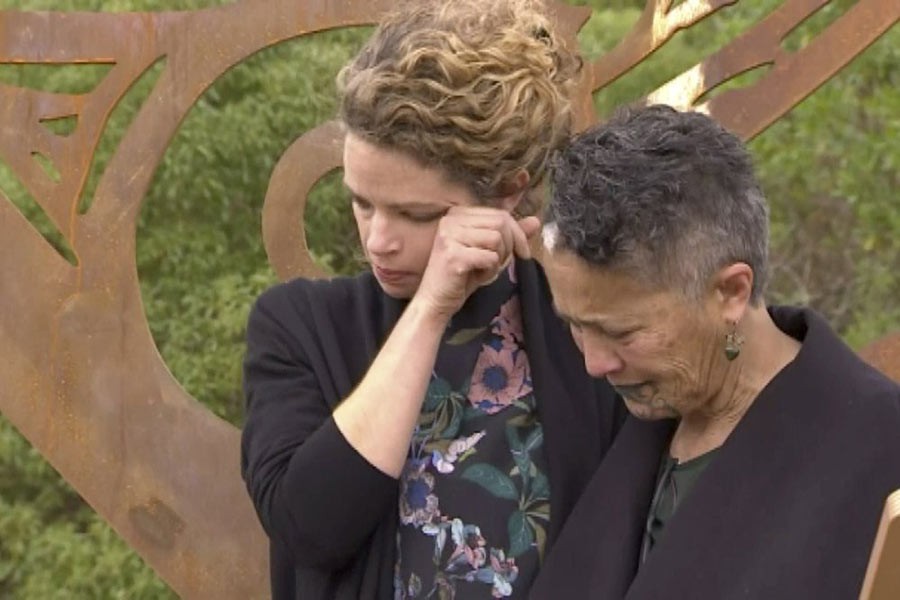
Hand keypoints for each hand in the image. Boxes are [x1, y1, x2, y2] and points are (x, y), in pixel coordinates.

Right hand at [414, 206, 540, 317]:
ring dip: (498, 260)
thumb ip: (511, 234)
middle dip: (509, 246)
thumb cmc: (462, 276)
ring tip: (483, 269)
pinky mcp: (453, 255)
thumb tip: (536, 220)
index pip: (501, 214)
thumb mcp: (489, 251)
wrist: (436, 301)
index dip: (517, 234)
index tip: (520, 253)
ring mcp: (450, 236)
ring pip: (497, 239)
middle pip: (501, 223)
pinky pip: (490, 257)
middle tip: (498, 263)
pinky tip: (477, 276)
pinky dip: (490, 271)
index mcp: (458, 213)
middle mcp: (451, 220)